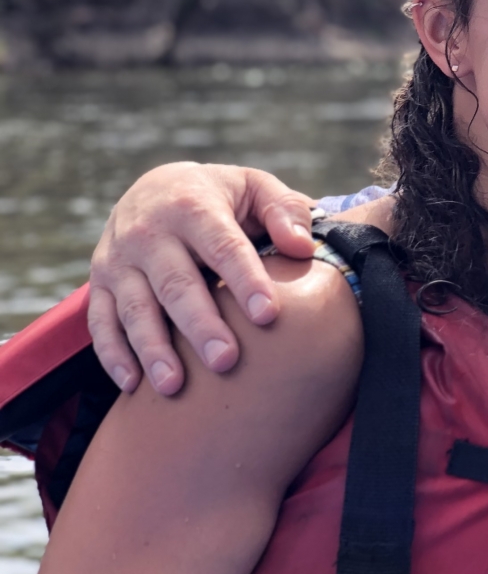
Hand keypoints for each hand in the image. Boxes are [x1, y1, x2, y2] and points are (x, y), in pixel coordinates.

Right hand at [88, 164, 314, 396]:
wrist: (154, 188)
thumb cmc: (221, 197)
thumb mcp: (255, 187)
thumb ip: (284, 211)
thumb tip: (302, 248)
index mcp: (192, 206)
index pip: (223, 246)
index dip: (245, 280)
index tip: (268, 315)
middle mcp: (149, 233)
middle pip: (176, 284)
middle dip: (200, 325)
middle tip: (227, 361)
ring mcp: (118, 260)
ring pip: (135, 308)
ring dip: (153, 348)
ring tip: (174, 386)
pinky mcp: (99, 283)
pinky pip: (101, 321)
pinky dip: (113, 354)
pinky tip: (133, 385)